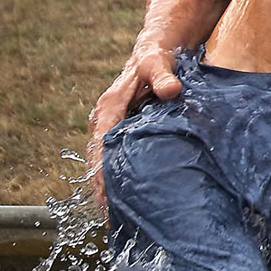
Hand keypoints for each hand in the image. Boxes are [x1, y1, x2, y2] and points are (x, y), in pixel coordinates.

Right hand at [87, 43, 182, 204]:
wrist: (158, 50)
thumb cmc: (157, 57)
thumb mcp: (159, 63)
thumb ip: (163, 75)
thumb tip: (170, 91)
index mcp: (109, 109)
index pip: (101, 148)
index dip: (101, 174)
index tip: (106, 199)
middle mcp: (107, 122)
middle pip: (100, 162)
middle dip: (104, 190)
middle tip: (113, 220)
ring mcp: (116, 129)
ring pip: (109, 164)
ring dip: (112, 189)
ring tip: (121, 220)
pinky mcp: (128, 132)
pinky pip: (121, 159)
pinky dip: (124, 179)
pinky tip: (134, 199)